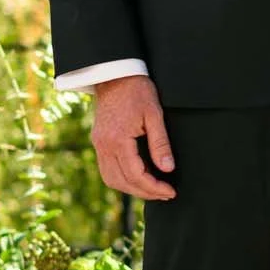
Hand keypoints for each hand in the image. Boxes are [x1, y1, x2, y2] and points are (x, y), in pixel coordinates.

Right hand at [91, 76, 176, 201]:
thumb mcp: (154, 114)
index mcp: (118, 140)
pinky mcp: (98, 142)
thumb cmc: (138, 91)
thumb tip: (168, 169)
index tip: (171, 191)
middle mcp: (104, 146)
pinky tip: (137, 179)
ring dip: (131, 189)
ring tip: (153, 191)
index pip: (136, 174)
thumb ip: (160, 143)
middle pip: (122, 182)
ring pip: (111, 179)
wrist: (115, 75)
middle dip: (145, 192)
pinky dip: (121, 180)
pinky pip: (106, 169)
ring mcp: (98, 144)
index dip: (154, 187)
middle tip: (166, 194)